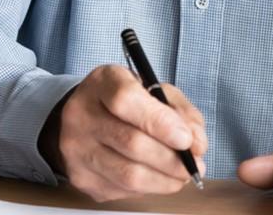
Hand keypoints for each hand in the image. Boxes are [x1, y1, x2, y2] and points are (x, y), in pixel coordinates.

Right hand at [51, 65, 206, 200]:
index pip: (126, 101)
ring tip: (182, 175)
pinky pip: (121, 190)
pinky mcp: (80, 177)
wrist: (83, 117)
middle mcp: (81, 114)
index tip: (186, 139)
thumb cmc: (125, 101)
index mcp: (102, 82)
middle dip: (171, 159)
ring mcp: (75, 149)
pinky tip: (158, 178)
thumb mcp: (155, 90)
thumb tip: (197, 143)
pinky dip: (149, 188)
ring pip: (128, 175)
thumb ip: (180, 111)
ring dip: (165, 179)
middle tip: (194, 164)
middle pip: (131, 143)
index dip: (160, 123)